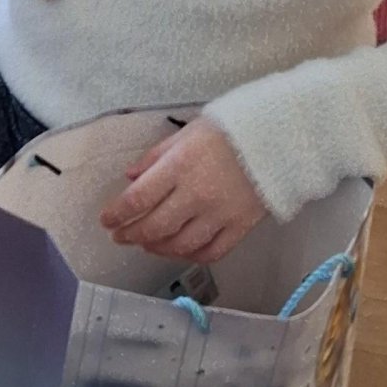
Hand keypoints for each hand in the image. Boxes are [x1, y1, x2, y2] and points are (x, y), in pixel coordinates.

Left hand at [100, 119, 266, 267]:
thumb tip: (130, 177)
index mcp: (179, 167)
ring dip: (157, 248)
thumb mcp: (186, 133)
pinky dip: (191, 256)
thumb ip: (155, 157)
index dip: (116, 214)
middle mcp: (196, 195)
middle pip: (154, 227)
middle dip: (131, 235)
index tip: (106, 220)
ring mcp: (219, 214)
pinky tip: (180, 250)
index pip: (137, 199)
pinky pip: (211, 252)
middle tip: (121, 236)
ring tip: (147, 244)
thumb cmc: (230, 130)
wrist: (279, 137)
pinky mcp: (240, 227)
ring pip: (180, 245)